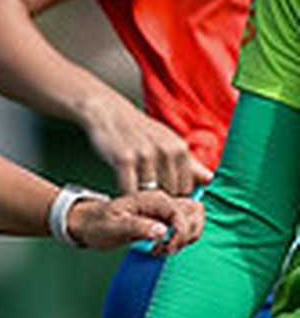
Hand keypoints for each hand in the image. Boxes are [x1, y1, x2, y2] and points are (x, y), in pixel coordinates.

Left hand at [67, 187, 203, 255]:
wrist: (88, 223)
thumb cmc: (98, 224)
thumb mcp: (114, 227)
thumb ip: (137, 228)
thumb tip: (162, 231)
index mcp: (153, 199)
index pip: (184, 212)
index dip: (181, 233)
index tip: (166, 247)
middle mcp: (162, 201)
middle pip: (196, 211)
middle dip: (188, 234)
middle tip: (167, 248)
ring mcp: (164, 209)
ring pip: (194, 217)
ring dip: (187, 237)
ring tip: (165, 248)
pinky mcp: (163, 219)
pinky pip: (185, 225)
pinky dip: (182, 238)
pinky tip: (164, 247)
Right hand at [79, 96, 213, 196]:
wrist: (108, 113)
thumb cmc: (140, 132)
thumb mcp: (168, 143)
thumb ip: (189, 164)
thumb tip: (209, 180)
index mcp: (180, 149)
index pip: (185, 190)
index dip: (175, 200)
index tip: (163, 203)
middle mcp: (166, 151)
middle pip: (169, 194)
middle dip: (159, 203)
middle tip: (147, 205)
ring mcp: (145, 155)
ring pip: (148, 194)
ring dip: (141, 202)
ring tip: (135, 201)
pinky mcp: (124, 160)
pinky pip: (128, 190)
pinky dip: (125, 197)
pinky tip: (122, 194)